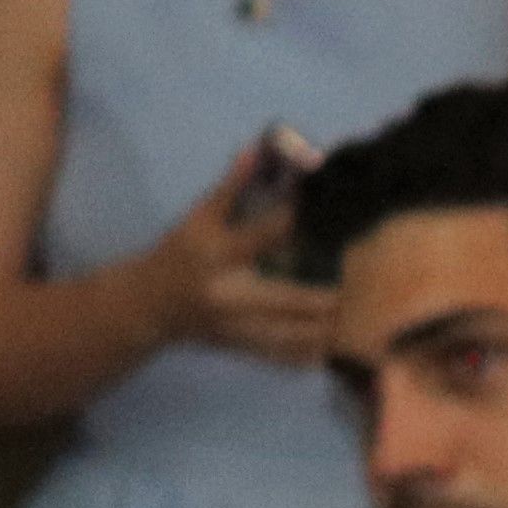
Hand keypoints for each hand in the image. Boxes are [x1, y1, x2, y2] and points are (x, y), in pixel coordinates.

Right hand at [140, 138, 331, 367]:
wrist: (150, 305)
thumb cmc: (180, 253)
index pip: (269, 235)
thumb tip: (258, 149)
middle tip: (357, 280)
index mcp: (219, 253)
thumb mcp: (199, 216)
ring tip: (352, 311)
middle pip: (295, 298)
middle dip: (330, 292)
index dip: (302, 224)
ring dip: (330, 325)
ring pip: (298, 335)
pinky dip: (314, 352)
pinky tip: (332, 342)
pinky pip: (288, 358)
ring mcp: (238, 327)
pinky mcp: (242, 349)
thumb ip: (231, 186)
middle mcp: (231, 293)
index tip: (331, 216)